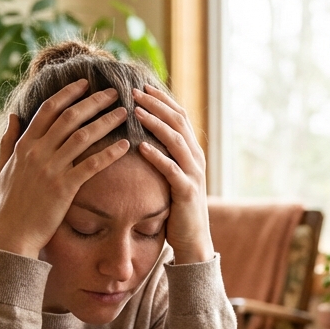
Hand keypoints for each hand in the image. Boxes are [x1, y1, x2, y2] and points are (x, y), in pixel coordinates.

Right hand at [0, 80, 129, 257]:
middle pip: (70, 117)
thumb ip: (7, 140)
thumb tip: (13, 115)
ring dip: (106, 121)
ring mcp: (51, 169)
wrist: (13, 234)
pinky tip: (124, 145)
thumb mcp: (2, 168)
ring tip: (124, 112)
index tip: (85, 84)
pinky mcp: (65, 188)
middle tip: (113, 92)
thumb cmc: (9, 205)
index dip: (68, 94)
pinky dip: (109, 153)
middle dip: (94, 101)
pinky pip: (91, 165)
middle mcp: (37, 152)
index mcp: (24, 145)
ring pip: (83, 136)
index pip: (48, 110)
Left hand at [132, 85, 213, 264]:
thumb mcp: (171, 177)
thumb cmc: (177, 209)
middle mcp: (196, 158)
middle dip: (156, 104)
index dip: (161, 99)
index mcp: (192, 152)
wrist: (193, 241)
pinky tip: (140, 147)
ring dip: (154, 123)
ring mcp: (194, 174)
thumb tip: (140, 136)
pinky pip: (171, 169)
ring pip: (176, 140)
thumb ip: (163, 156)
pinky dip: (156, 156)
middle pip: (178, 121)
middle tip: (133, 91)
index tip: (141, 86)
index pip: (179, 116)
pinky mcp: (187, 192)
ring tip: (135, 111)